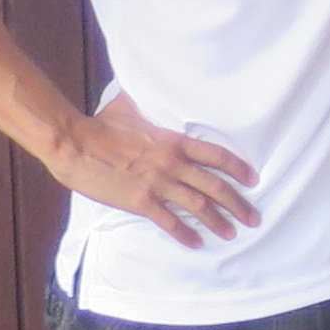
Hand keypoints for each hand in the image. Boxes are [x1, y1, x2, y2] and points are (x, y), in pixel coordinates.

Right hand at [53, 92, 261, 248]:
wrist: (76, 144)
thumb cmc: (101, 124)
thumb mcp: (132, 107)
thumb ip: (148, 104)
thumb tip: (150, 87)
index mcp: (174, 141)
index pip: (217, 155)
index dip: (238, 169)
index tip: (253, 180)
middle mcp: (173, 164)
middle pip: (216, 186)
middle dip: (238, 204)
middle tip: (253, 218)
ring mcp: (158, 184)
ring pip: (199, 206)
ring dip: (218, 222)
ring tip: (231, 233)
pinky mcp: (141, 202)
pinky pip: (170, 222)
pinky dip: (185, 234)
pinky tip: (196, 243)